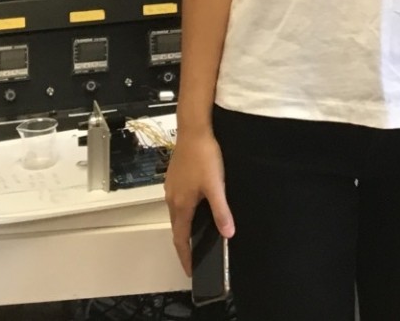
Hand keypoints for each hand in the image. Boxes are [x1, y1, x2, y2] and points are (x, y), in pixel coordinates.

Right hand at [163, 126, 233, 274]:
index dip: (185, 257)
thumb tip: (228, 233)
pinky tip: (196, 206)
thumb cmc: (203, 156)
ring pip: (177, 214)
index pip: (180, 239)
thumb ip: (221, 211)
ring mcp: (171, 188)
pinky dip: (185, 211)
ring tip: (197, 234)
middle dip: (185, 245)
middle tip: (196, 255)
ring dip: (185, 227)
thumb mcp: (216, 186)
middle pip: (177, 228)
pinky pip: (178, 201)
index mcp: (181, 205)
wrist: (194, 130)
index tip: (190, 269)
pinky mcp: (174, 177)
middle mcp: (172, 199)